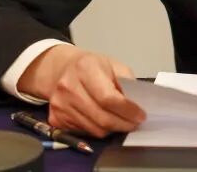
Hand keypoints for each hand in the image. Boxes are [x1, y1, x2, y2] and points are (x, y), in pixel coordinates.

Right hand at [18, 45, 145, 137]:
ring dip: (112, 129)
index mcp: (85, 68)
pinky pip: (83, 132)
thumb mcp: (113, 65)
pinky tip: (104, 121)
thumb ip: (126, 82)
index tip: (140, 115)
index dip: (126, 110)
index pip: (107, 97)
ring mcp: (60, 105)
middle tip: (135, 123)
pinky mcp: (56, 119)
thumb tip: (137, 104)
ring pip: (94, 129)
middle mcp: (68, 87)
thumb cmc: (92, 66)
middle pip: (101, 117)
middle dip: (123, 124)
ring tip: (122, 122)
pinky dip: (98, 130)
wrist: (62, 69)